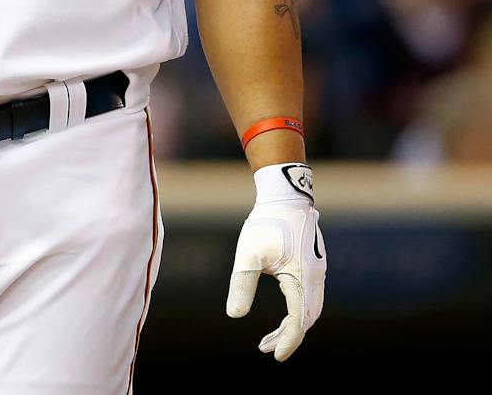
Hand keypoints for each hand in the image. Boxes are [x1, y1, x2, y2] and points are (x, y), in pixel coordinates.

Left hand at [226, 163, 326, 361]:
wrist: (285, 196)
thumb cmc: (265, 223)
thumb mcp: (248, 254)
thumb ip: (242, 285)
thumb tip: (235, 316)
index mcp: (303, 278)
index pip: (299, 320)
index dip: (287, 340)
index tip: (274, 356)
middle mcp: (316, 278)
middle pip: (307, 318)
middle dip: (288, 336)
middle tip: (265, 348)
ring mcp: (318, 271)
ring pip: (309, 308)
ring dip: (292, 325)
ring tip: (267, 338)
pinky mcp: (313, 265)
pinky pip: (309, 296)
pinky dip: (296, 311)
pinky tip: (283, 315)